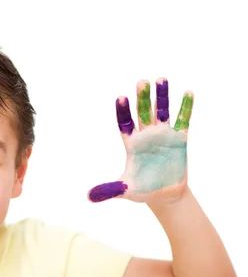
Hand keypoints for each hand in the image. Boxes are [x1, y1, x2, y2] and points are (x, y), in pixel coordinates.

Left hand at [87, 78, 192, 205]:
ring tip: (161, 78)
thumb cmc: (142, 190)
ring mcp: (163, 135)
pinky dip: (185, 108)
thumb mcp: (125, 190)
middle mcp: (146, 136)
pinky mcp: (179, 139)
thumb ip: (109, 190)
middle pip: (143, 113)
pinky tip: (187, 93)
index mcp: (131, 145)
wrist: (164, 195)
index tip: (121, 98)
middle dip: (142, 98)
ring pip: (161, 112)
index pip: (125, 124)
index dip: (123, 112)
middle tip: (142, 82)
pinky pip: (183, 120)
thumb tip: (88, 197)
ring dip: (162, 96)